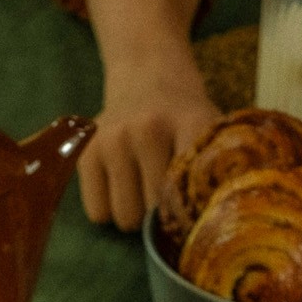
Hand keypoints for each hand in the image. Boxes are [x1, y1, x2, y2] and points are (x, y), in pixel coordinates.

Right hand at [78, 72, 218, 230]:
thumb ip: (213, 173)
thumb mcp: (210, 133)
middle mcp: (149, 128)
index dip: (188, 214)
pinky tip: (119, 186)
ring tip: (140, 190)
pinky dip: (108, 209)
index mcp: (191, 123)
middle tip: (163, 195)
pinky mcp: (87, 151)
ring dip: (133, 214)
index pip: (190, 193)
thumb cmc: (183, 119)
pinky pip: (97, 213)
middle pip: (154, 211)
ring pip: (124, 217)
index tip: (189, 216)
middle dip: (158, 215)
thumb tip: (209, 228)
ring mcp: (113, 139)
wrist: (147, 74)